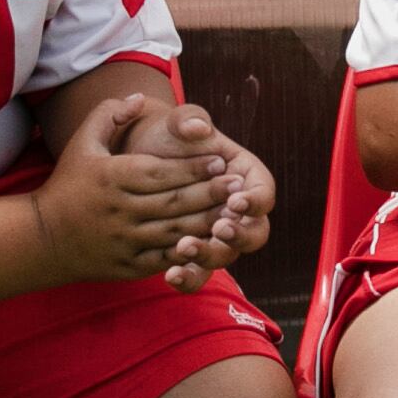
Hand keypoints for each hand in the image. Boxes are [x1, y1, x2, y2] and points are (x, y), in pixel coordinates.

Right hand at [35, 91, 238, 282]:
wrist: (42, 238)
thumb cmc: (68, 183)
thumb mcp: (83, 142)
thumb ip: (110, 114)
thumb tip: (140, 97)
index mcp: (111, 178)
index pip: (160, 172)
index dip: (193, 167)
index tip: (221, 160)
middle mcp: (119, 211)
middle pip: (172, 203)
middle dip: (209, 194)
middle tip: (238, 186)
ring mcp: (123, 241)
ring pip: (173, 233)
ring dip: (207, 224)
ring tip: (234, 214)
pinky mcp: (127, 266)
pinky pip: (164, 260)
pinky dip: (189, 253)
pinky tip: (212, 243)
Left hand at [122, 105, 278, 293]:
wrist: (133, 159)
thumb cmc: (164, 137)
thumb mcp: (176, 123)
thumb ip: (188, 120)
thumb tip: (198, 128)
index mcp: (244, 177)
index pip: (264, 193)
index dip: (256, 200)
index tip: (235, 200)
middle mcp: (237, 211)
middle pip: (255, 233)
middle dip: (240, 235)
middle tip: (219, 229)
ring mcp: (217, 235)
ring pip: (227, 256)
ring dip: (210, 257)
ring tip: (184, 249)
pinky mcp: (195, 253)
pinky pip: (198, 273)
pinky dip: (188, 277)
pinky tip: (169, 275)